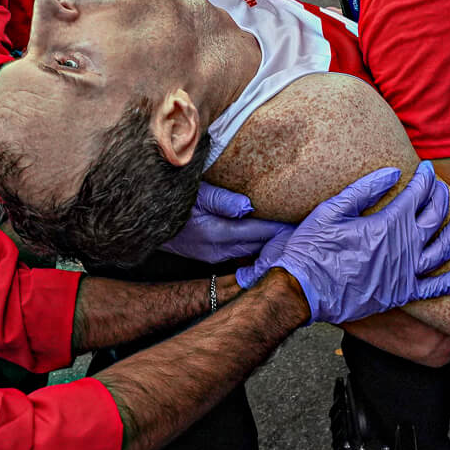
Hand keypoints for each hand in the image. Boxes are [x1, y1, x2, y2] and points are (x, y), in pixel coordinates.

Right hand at [159, 183, 292, 262]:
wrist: (143, 222)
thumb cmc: (168, 200)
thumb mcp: (193, 193)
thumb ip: (222, 199)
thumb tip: (249, 207)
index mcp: (216, 233)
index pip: (259, 232)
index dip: (281, 228)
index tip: (302, 222)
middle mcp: (217, 250)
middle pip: (259, 246)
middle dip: (281, 238)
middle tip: (305, 229)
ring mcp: (213, 256)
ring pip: (251, 252)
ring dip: (269, 243)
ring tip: (292, 235)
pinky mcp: (210, 257)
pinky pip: (240, 253)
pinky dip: (256, 246)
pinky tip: (267, 239)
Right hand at [237, 162, 449, 322]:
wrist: (304, 290)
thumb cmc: (313, 249)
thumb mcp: (332, 210)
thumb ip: (365, 189)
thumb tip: (394, 173)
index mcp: (388, 224)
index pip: (417, 194)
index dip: (425, 179)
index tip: (427, 169)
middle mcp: (404, 247)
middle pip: (434, 217)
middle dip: (440, 197)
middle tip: (439, 187)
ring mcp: (405, 273)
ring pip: (442, 249)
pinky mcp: (401, 294)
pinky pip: (434, 289)